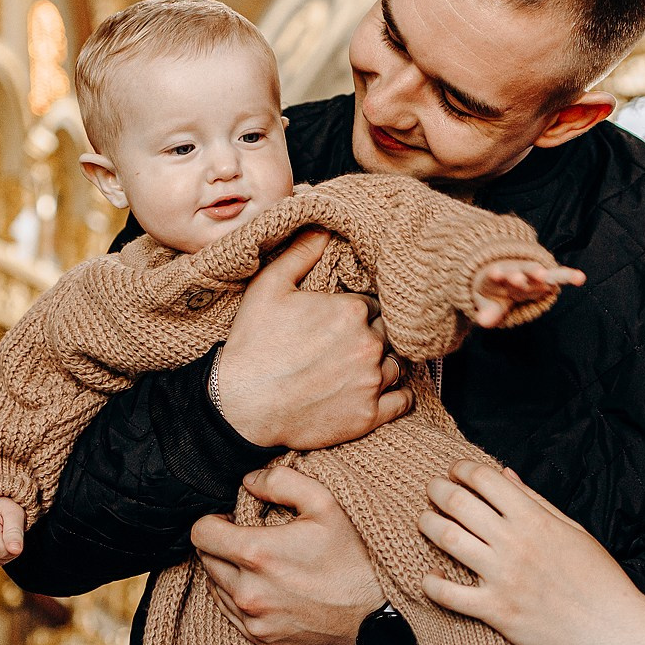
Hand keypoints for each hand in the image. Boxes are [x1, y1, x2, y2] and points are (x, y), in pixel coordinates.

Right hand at [0, 497, 25, 568]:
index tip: (13, 531)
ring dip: (2, 554)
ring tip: (3, 536)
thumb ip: (15, 532)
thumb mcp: (13, 513)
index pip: (5, 552)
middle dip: (9, 550)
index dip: (15, 545)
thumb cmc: (2, 505)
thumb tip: (16, 551)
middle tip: (9, 532)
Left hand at [192, 466, 383, 644]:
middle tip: (250, 539)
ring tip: (261, 564)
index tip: (232, 520)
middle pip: (205, 560)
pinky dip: (241, 600)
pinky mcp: (263, 642)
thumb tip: (248, 481)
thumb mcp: (325, 503)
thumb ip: (281, 482)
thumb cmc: (354, 556)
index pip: (200, 533)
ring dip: (229, 573)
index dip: (213, 520)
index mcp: (257, 555)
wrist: (378, 613)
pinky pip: (233, 616)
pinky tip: (269, 589)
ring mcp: (254, 622)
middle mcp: (248, 593)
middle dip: (221, 545)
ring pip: (215, 589)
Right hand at [212, 230, 411, 448]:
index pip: (373, 304)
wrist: (241, 405)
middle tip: (349, 344)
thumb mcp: (269, 287)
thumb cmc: (253, 345)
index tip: (340, 321)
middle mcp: (370, 344)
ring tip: (361, 366)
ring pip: (398, 364)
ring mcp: (371, 382)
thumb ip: (301, 253)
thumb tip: (323, 229)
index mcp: (352, 311)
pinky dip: (398, 395)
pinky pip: (403, 401)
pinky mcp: (369, 415)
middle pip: (388, 333)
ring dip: (384, 362)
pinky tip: (382, 390)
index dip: (356, 311)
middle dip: (373, 335)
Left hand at [420, 461, 644, 644]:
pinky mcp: (496, 611)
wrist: (611, 630)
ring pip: (448, 539)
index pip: (485, 479)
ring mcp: (503, 577)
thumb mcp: (573, 530)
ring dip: (429, 525)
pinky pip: (451, 595)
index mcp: (535, 519)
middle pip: (459, 503)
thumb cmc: (598, 579)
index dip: (462, 469)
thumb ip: (536, 500)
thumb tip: (505, 474)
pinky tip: (427, 578)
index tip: (455, 471)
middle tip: (432, 490)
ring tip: (424, 521)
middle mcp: (514, 543)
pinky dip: (432, 585)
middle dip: (438, 490)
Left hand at [471, 260, 585, 327]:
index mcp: (498, 277)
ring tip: (543, 275)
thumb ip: (487, 312)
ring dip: (540, 273)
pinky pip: (559, 276)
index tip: (495, 273)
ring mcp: (531, 274)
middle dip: (520, 275)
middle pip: (518, 272)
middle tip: (519, 277)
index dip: (497, 275)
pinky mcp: (545, 277)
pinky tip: (580, 278)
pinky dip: (568, 276)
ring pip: (536, 272)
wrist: (503, 273)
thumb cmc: (494, 291)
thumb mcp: (486, 302)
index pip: (497, 276)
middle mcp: (516, 272)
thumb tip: (483, 323)